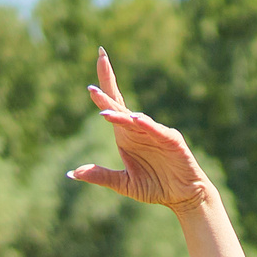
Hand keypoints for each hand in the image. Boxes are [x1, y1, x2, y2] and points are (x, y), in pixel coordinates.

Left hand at [68, 50, 216, 212]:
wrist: (184, 196)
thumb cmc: (156, 186)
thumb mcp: (124, 183)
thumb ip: (101, 176)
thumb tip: (73, 173)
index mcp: (126, 135)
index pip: (112, 106)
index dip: (102, 89)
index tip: (91, 71)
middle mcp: (139, 129)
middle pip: (120, 103)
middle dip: (109, 82)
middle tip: (100, 60)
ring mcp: (156, 133)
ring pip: (134, 119)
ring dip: (119, 114)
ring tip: (103, 111)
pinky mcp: (171, 140)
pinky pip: (157, 130)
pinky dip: (147, 124)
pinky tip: (135, 120)